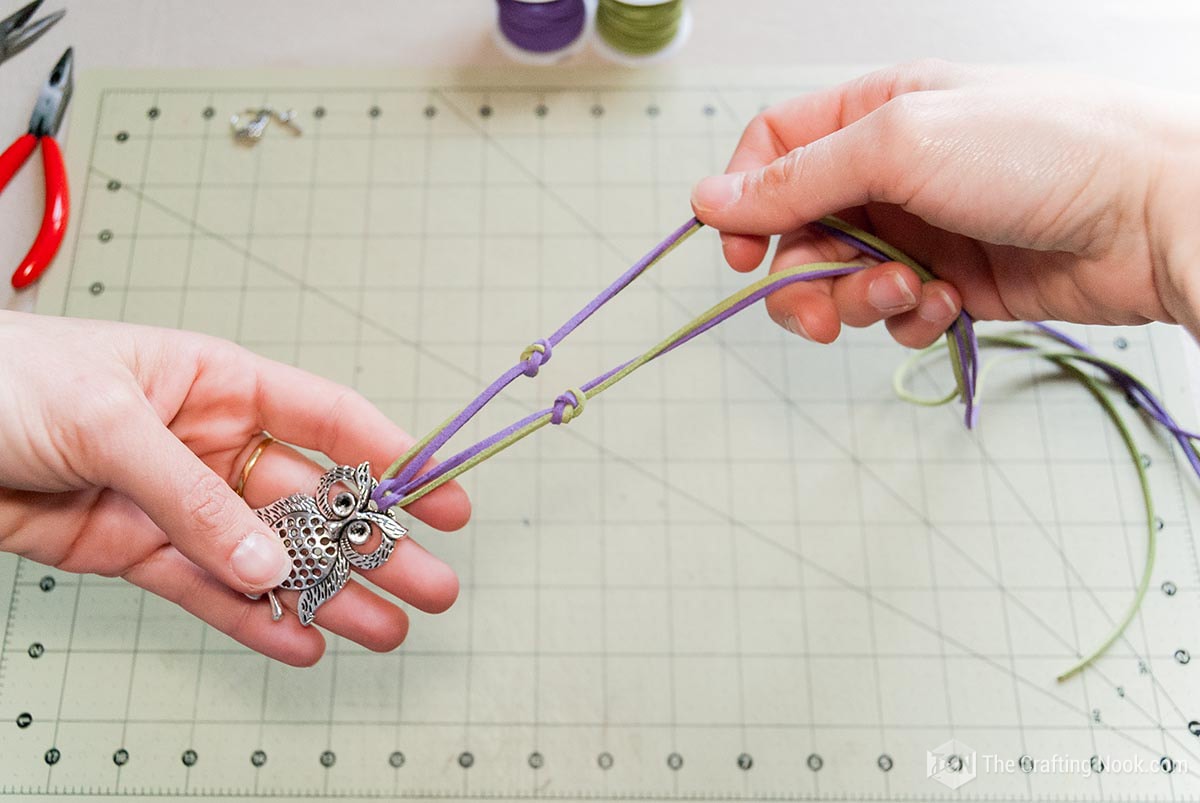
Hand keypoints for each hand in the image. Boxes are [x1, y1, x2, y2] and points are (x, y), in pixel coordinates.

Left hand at [0, 311, 469, 665]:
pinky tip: (302, 643)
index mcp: (217, 382)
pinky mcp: (134, 553)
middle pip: (312, 501)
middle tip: (432, 583)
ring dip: (328, 593)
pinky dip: (253, 623)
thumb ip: (192, 497)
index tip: (445, 494)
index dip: (392, 457)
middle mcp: (209, 444)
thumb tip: (266, 562)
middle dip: (374, 544)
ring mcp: (176, 503)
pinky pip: (208, 592)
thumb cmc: (5, 380)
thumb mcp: (110, 420)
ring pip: (270, 556)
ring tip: (386, 628)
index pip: (327, 419)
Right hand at [691, 60, 1199, 344]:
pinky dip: (911, 319)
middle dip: (802, 277)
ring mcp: (921, 229)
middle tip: (818, 312)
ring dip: (861, 302)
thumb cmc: (1044, 150)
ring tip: (911, 295)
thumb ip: (796, 178)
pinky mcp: (953, 282)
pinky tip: (951, 304)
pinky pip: (895, 314)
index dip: (746, 203)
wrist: (1154, 215)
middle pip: (798, 232)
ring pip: (842, 282)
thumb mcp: (900, 144)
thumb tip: (709, 198)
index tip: (742, 252)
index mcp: (872, 113)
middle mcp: (890, 171)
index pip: (774, 153)